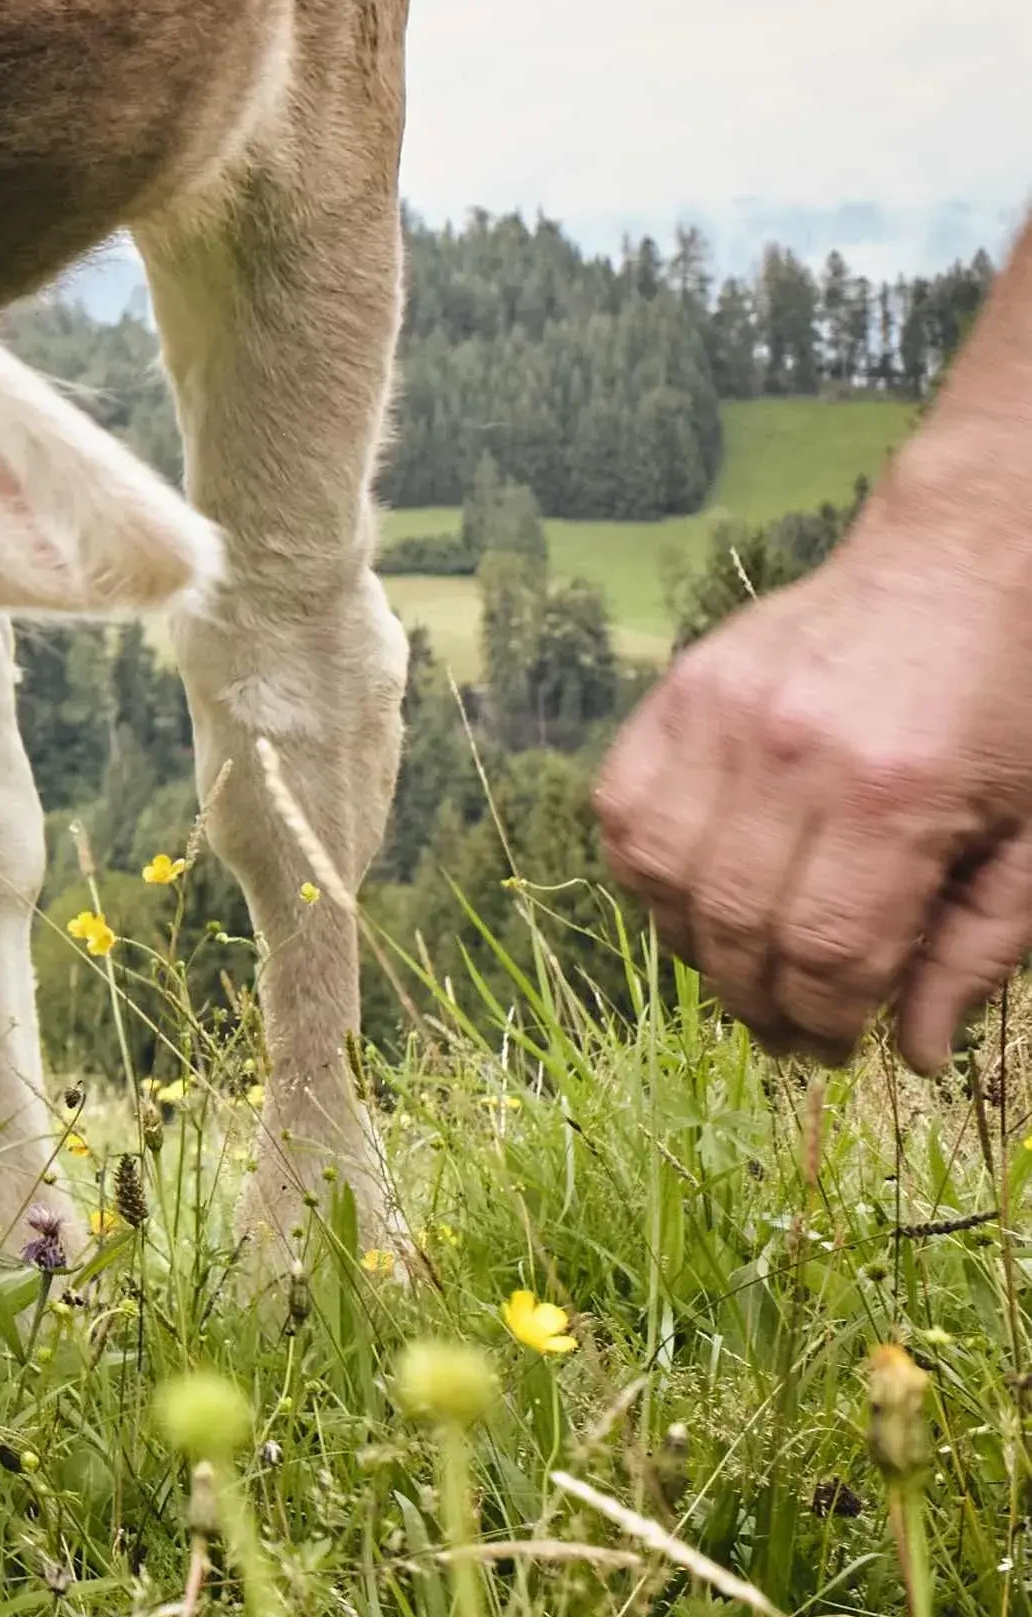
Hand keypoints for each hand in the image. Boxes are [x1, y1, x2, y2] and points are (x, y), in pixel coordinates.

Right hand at [598, 515, 1031, 1070]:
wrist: (963, 563)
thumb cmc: (1016, 708)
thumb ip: (978, 951)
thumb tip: (917, 1053)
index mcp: (896, 800)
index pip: (828, 955)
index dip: (828, 1023)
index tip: (841, 1048)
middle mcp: (792, 756)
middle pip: (738, 924)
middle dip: (760, 1001)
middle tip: (789, 1029)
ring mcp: (722, 715)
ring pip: (660, 875)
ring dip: (693, 943)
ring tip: (740, 965)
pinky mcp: (683, 689)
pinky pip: (623, 808)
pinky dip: (643, 869)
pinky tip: (694, 892)